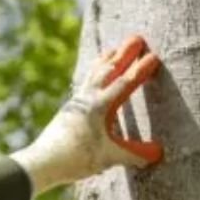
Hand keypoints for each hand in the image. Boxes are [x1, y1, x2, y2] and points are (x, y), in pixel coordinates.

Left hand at [13, 35, 163, 193]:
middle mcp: (87, 98)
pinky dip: (93, 75)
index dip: (140, 70)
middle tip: (137, 38)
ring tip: (112, 50)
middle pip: (108, 69)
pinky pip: (85, 85)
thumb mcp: (108, 157)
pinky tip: (93, 79)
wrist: (42, 161)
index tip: (153, 56)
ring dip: (105, 61)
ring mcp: (76, 102)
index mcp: (99, 106)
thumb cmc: (75, 158)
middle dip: (124, 54)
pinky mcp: (69, 110)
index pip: (125, 83)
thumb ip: (134, 154)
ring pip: (93, 74)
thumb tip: (158, 154)